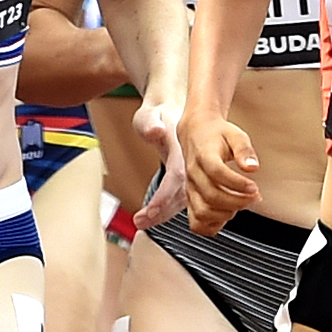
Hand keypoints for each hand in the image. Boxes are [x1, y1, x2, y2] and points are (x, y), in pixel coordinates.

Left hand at [132, 98, 187, 229]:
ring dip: (162, 215)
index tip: (151, 209)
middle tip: (141, 222)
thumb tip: (155, 130)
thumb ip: (150, 123)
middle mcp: (190, 164)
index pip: (176, 177)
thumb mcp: (150, 114)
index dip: (165, 195)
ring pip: (181, 200)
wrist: (174, 109)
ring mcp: (190, 172)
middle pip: (180, 194)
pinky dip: (167, 211)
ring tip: (140, 223)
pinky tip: (151, 220)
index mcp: (182, 150)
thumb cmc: (159, 113)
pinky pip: (180, 199)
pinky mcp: (185, 178)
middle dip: (162, 211)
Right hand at [179, 104, 259, 234]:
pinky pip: (196, 223)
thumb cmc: (218, 135)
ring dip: (226, 214)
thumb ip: (245, 150)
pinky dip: (212, 226)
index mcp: (204, 156)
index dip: (238, 184)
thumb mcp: (236, 135)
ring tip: (240, 204)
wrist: (196, 134)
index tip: (255, 187)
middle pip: (212, 196)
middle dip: (238, 201)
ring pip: (202, 213)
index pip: (217, 173)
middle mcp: (193, 175)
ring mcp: (190, 190)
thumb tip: (253, 167)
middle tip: (255, 196)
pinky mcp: (190, 200)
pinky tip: (227, 215)